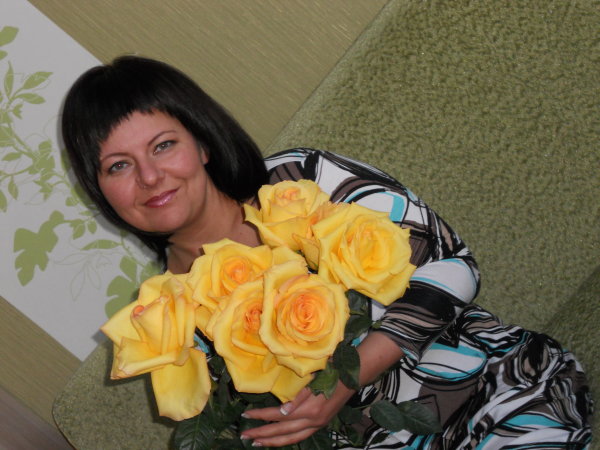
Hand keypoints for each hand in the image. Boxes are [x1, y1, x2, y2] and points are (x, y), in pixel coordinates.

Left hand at [240, 383, 354, 446]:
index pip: (278, 416)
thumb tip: (282, 412)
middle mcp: (313, 421)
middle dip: (262, 434)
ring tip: (257, 443)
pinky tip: (278, 439)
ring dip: (272, 442)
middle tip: (244, 435)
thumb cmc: (330, 372)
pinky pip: (300, 437)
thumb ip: (298, 398)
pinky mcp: (321, 424)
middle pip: (282, 432)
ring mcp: (317, 425)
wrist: (352, 377)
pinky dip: (287, 439)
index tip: (246, 415)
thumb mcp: (313, 380)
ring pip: (291, 439)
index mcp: (309, 409)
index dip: (261, 416)